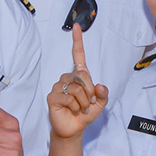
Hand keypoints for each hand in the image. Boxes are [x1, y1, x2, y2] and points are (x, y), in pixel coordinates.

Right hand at [46, 24, 108, 140]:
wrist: (74, 128)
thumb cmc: (85, 113)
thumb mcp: (100, 104)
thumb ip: (103, 94)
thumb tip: (100, 86)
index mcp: (79, 76)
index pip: (78, 55)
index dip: (78, 41)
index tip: (77, 27)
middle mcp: (67, 78)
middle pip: (83, 76)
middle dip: (91, 92)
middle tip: (89, 102)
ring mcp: (58, 86)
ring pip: (77, 89)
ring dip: (84, 101)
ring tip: (80, 108)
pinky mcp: (53, 96)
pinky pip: (69, 98)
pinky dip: (76, 107)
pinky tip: (73, 110)